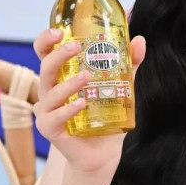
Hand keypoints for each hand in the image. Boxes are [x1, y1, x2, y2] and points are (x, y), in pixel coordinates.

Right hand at [32, 28, 145, 176]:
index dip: (45, 40)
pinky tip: (81, 104)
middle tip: (75, 47)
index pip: (45, 53)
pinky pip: (55, 117)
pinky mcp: (50, 129)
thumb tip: (140, 41)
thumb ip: (128, 65)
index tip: (58, 31)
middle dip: (58, 55)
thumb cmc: (106, 117)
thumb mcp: (120, 87)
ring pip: (50, 92)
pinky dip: (68, 109)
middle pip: (45, 67)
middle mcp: (50, 91)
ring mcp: (48, 111)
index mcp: (61, 77)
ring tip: (87, 76)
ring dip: (68, 83)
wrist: (104, 153)